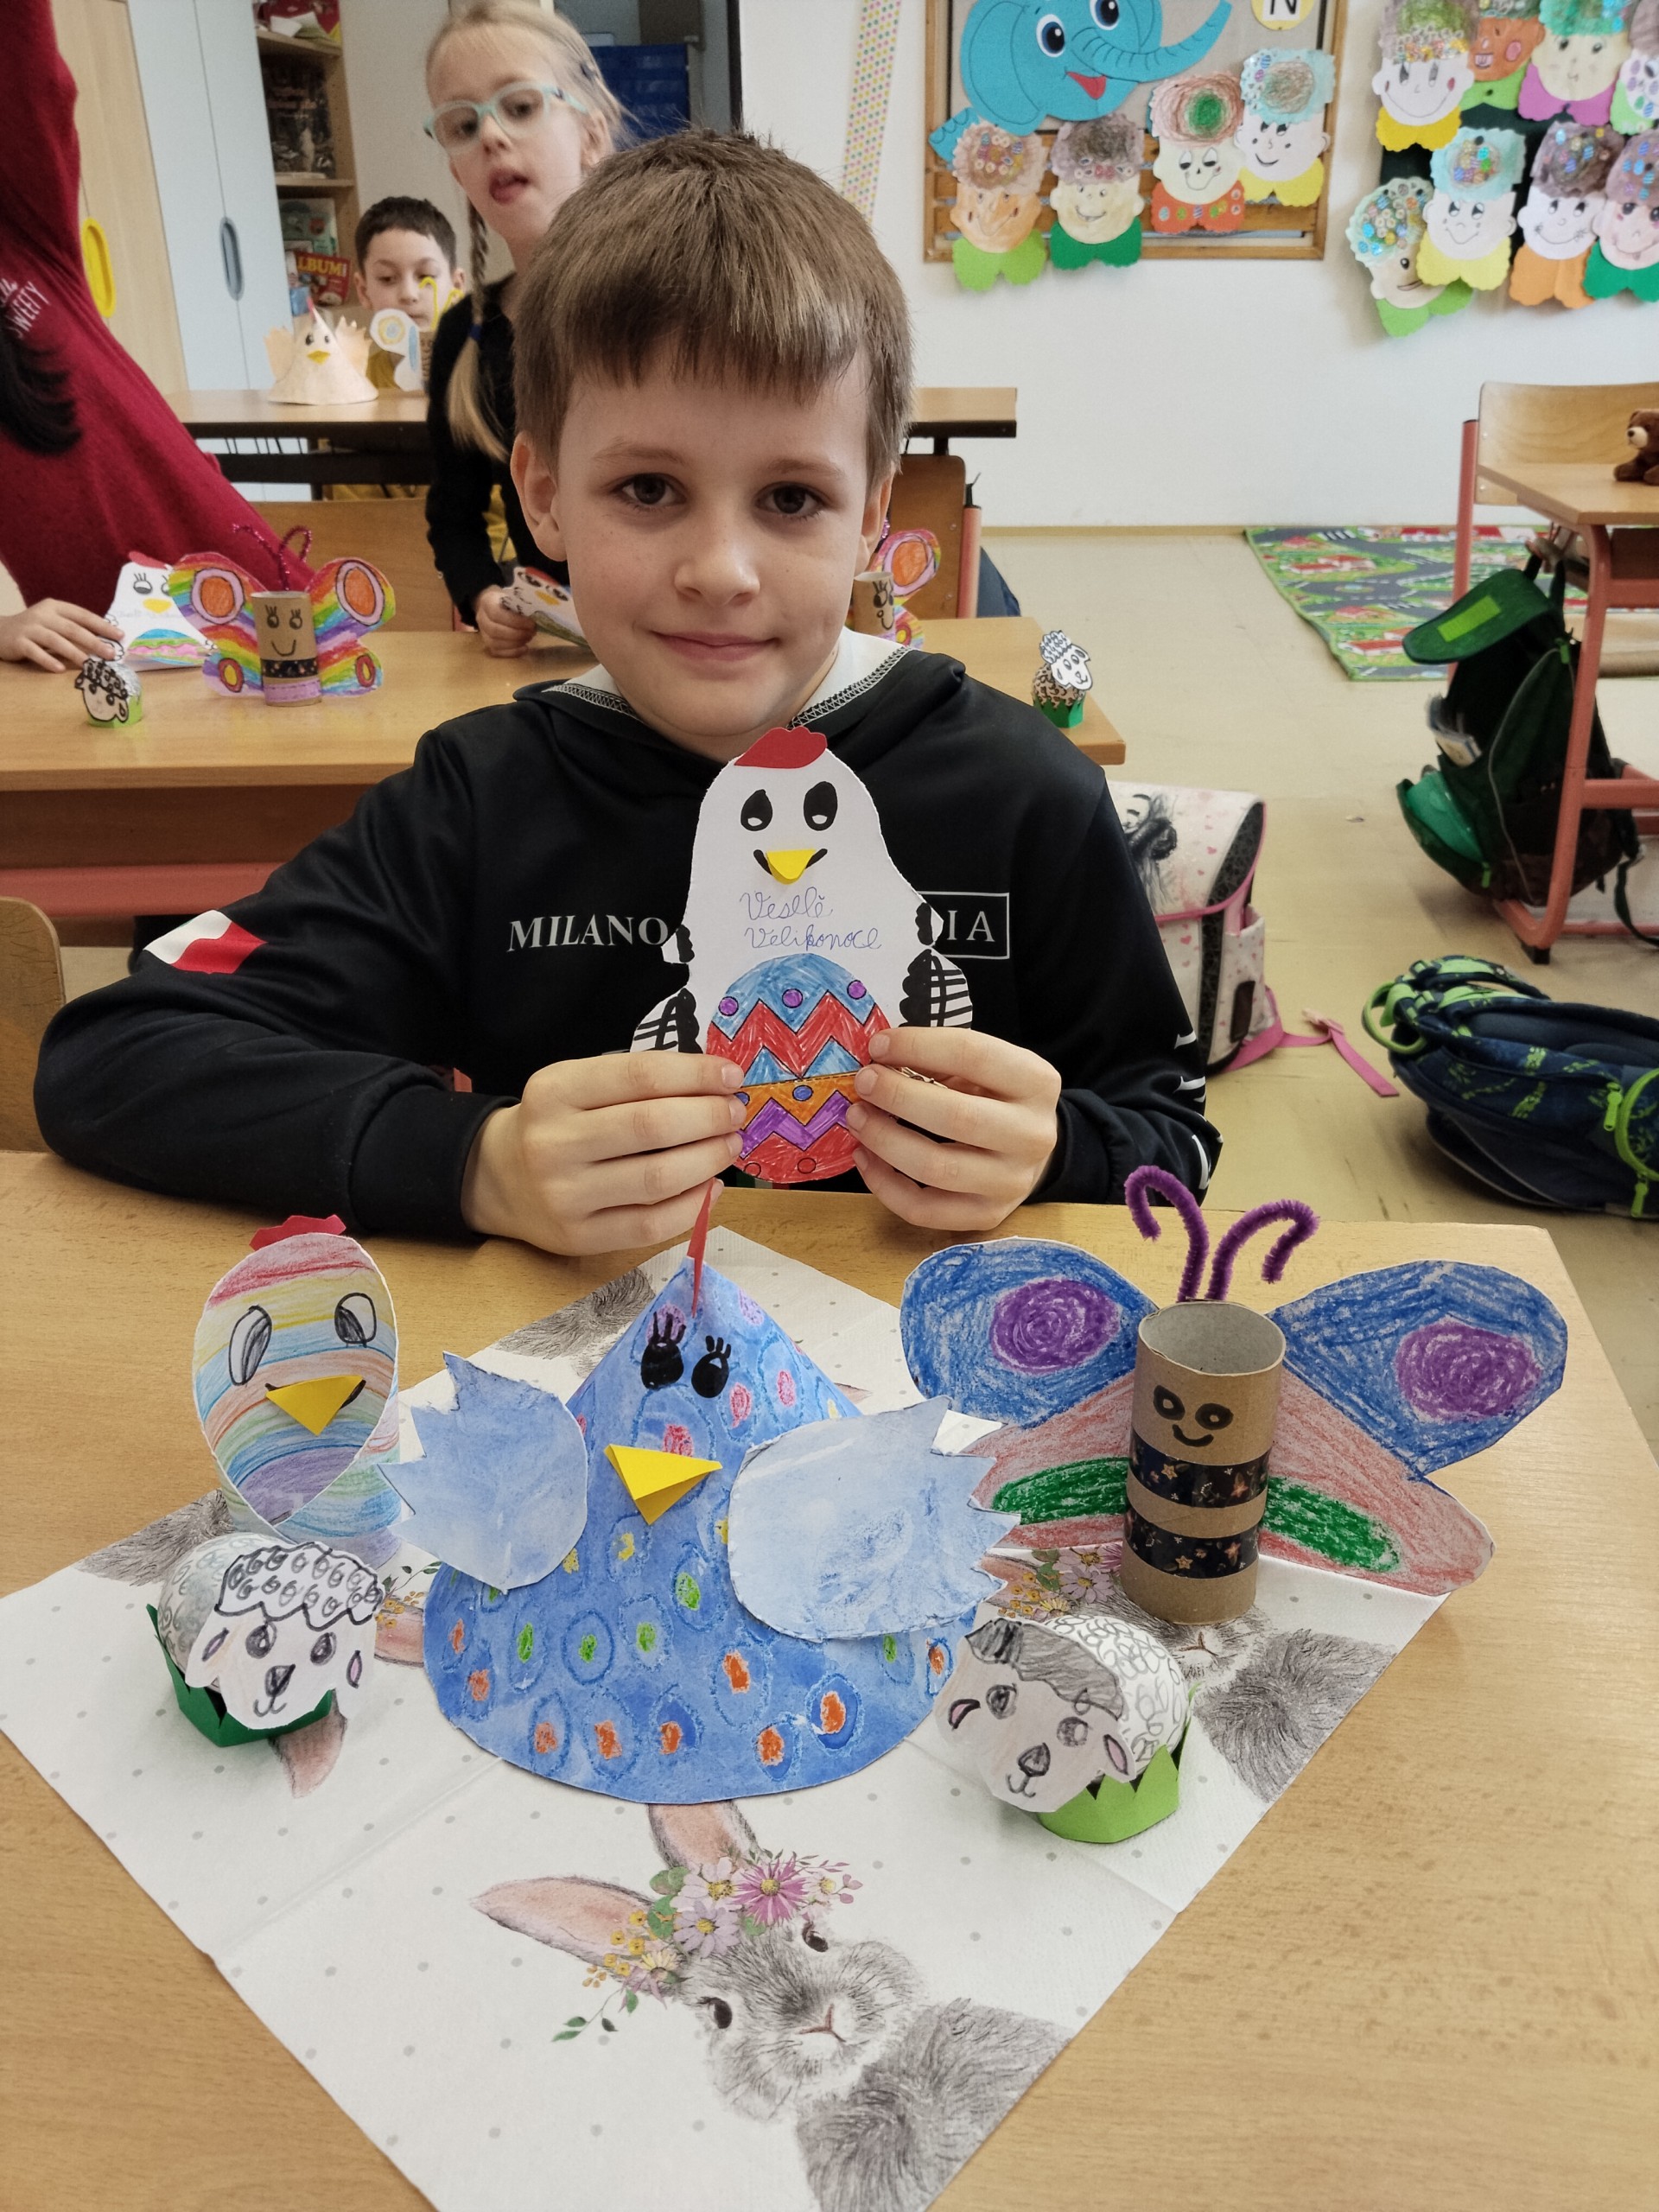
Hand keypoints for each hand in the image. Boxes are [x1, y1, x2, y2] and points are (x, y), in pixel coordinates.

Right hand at [0, 599, 122, 670]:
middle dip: (94, 642)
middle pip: (72, 628)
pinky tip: (60, 669)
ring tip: (90, 665)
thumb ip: (73, 629)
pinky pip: (35, 651)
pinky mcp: (18, 642)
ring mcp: (30, 628)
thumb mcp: (53, 623)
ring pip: (55, 640)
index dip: (102, 625)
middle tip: (111, 654)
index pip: (83, 615)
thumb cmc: (33, 630)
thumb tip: (104, 642)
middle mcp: (43, 615)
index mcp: (55, 607)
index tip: (120, 636)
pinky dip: (48, 660)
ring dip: (75, 653)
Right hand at [462, 1051, 747, 1254]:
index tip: (731, 1077)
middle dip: (708, 1118)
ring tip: (728, 1145)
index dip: (695, 1076)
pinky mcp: (578, 1237)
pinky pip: (650, 1225)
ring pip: (656, 1179)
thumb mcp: (577, 1085)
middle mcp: (554, 1142)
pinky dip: (692, 1206)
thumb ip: (636, 1083)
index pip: (639, 1077)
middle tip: (735, 1114)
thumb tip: (716, 1086)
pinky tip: (710, 1187)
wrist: (498, 1178)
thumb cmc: (556, 1123)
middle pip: (651, 1127)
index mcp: (555, 1090)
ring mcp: (565, 1195)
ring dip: (707, 1160)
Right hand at [472, 584, 537, 657]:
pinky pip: (497, 652)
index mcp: (487, 602)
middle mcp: (481, 618)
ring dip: (515, 643)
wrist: (493, 605)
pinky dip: (512, 652)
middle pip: (495, 631)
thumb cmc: (508, 601)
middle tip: (532, 632)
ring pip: (495, 643)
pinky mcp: (487, 644)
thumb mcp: (513, 597)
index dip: (515, 621)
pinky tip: (524, 648)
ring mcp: (483, 633)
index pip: (497, 614)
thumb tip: (539, 615)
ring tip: (529, 638)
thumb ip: (521, 605)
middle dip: (517, 634)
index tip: (531, 624)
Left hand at [848, 1027, 1060, 1231]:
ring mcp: (1012, 1182)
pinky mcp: (987, 1215)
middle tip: (863, 1083)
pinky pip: (924, 1209)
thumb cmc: (996, 1100)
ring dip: (885, 1140)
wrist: (1030, 1151)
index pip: (975, 1056)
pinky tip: (865, 1157)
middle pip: (958, 1117)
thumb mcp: (983, 1070)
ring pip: (937, 1168)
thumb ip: (940, 1062)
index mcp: (1036, 1083)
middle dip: (898, 1097)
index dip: (919, 1047)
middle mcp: (1033, 1135)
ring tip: (857, 1118)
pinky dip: (885, 1184)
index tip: (879, 1044)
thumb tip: (880, 1063)